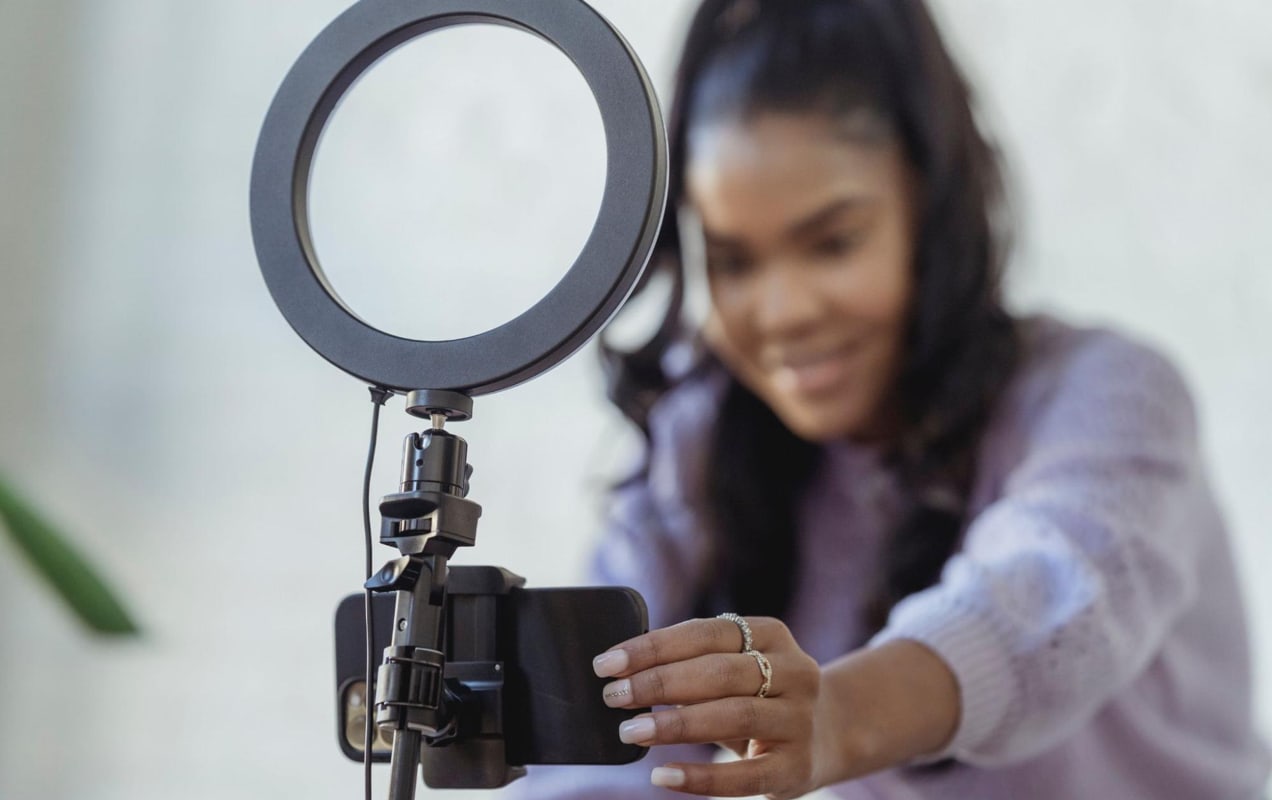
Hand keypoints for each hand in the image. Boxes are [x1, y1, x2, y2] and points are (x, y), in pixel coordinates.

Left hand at [592, 616, 833, 798]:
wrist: (826, 734)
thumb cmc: (758, 695)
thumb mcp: (736, 667)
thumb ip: (692, 662)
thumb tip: (621, 671)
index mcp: (772, 634)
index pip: (705, 633)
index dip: (653, 647)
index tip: (607, 663)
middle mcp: (794, 671)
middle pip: (719, 672)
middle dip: (659, 683)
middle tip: (613, 697)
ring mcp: (799, 719)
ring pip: (732, 716)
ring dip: (675, 723)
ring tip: (630, 731)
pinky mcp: (797, 767)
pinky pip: (744, 775)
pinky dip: (700, 777)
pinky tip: (663, 775)